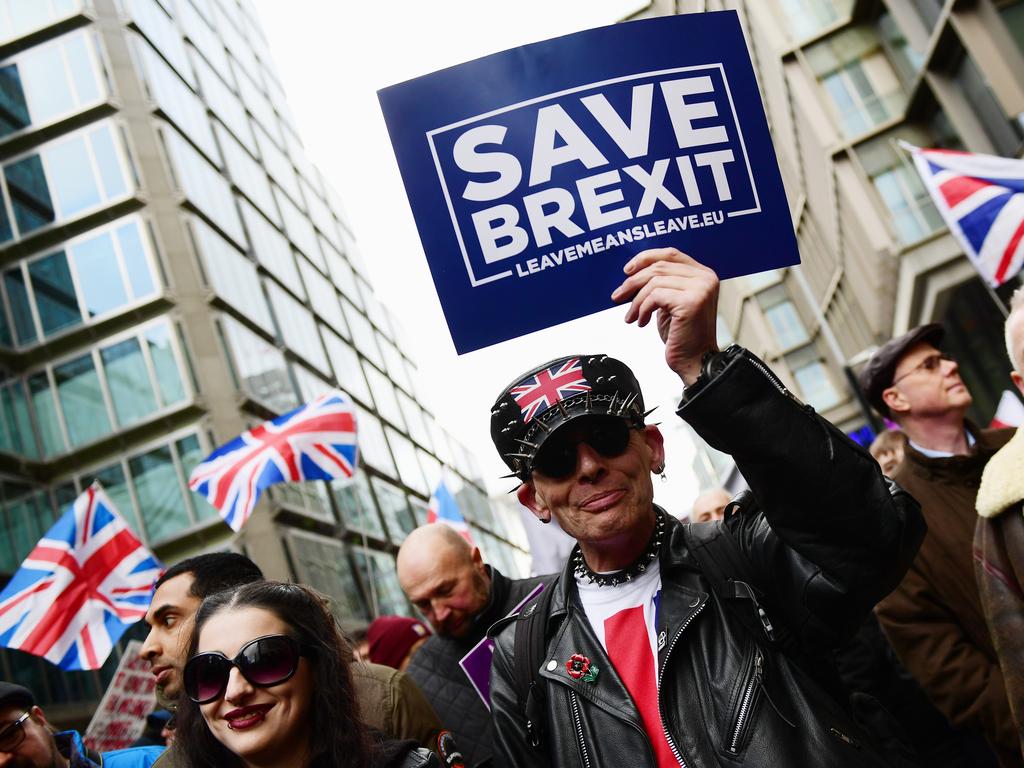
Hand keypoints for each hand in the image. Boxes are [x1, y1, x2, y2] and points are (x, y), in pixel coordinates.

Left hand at [610, 248, 718, 385]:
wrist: (695, 360)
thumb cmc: (683, 335)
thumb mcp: (670, 303)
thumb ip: (662, 284)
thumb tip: (633, 274)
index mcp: (703, 274)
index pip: (670, 254)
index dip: (645, 258)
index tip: (627, 271)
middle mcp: (705, 278)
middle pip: (659, 266)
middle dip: (633, 281)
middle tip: (618, 296)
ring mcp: (700, 289)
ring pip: (654, 282)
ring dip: (636, 300)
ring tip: (632, 315)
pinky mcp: (691, 302)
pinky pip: (655, 296)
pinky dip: (642, 309)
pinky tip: (642, 321)